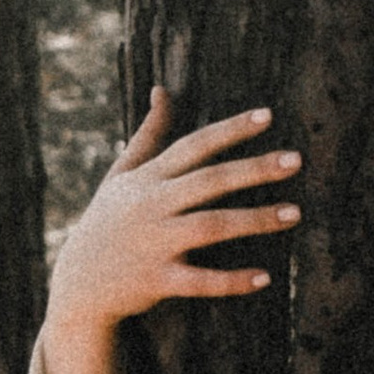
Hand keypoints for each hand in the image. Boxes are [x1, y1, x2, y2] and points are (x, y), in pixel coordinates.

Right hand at [35, 90, 301, 373]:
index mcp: (148, 178)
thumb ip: (148, 134)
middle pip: (210, 182)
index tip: (268, 116)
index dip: (230, 130)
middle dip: (254, 169)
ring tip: (294, 213)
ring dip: (255, 220)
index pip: (193, 146)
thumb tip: (163, 89)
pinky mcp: (158, 281)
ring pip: (212, 227)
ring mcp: (155, 243)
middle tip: (297, 159)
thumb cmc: (108, 222)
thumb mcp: (121, 175)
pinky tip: (265, 277)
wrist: (77, 284)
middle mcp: (152, 206)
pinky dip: (232, 280)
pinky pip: (201, 281)